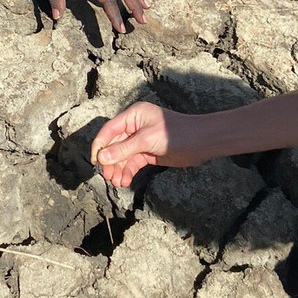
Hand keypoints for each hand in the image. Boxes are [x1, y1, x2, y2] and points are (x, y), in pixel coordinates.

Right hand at [90, 102, 209, 186]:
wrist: (201, 143)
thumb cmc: (176, 133)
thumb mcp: (147, 140)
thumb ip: (124, 149)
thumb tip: (102, 157)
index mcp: (133, 115)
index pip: (109, 130)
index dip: (100, 145)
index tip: (95, 162)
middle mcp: (134, 126)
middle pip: (114, 145)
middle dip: (110, 161)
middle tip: (107, 176)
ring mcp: (141, 140)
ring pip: (123, 156)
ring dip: (118, 169)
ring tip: (117, 182)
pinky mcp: (148, 153)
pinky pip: (132, 162)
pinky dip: (128, 172)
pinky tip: (125, 181)